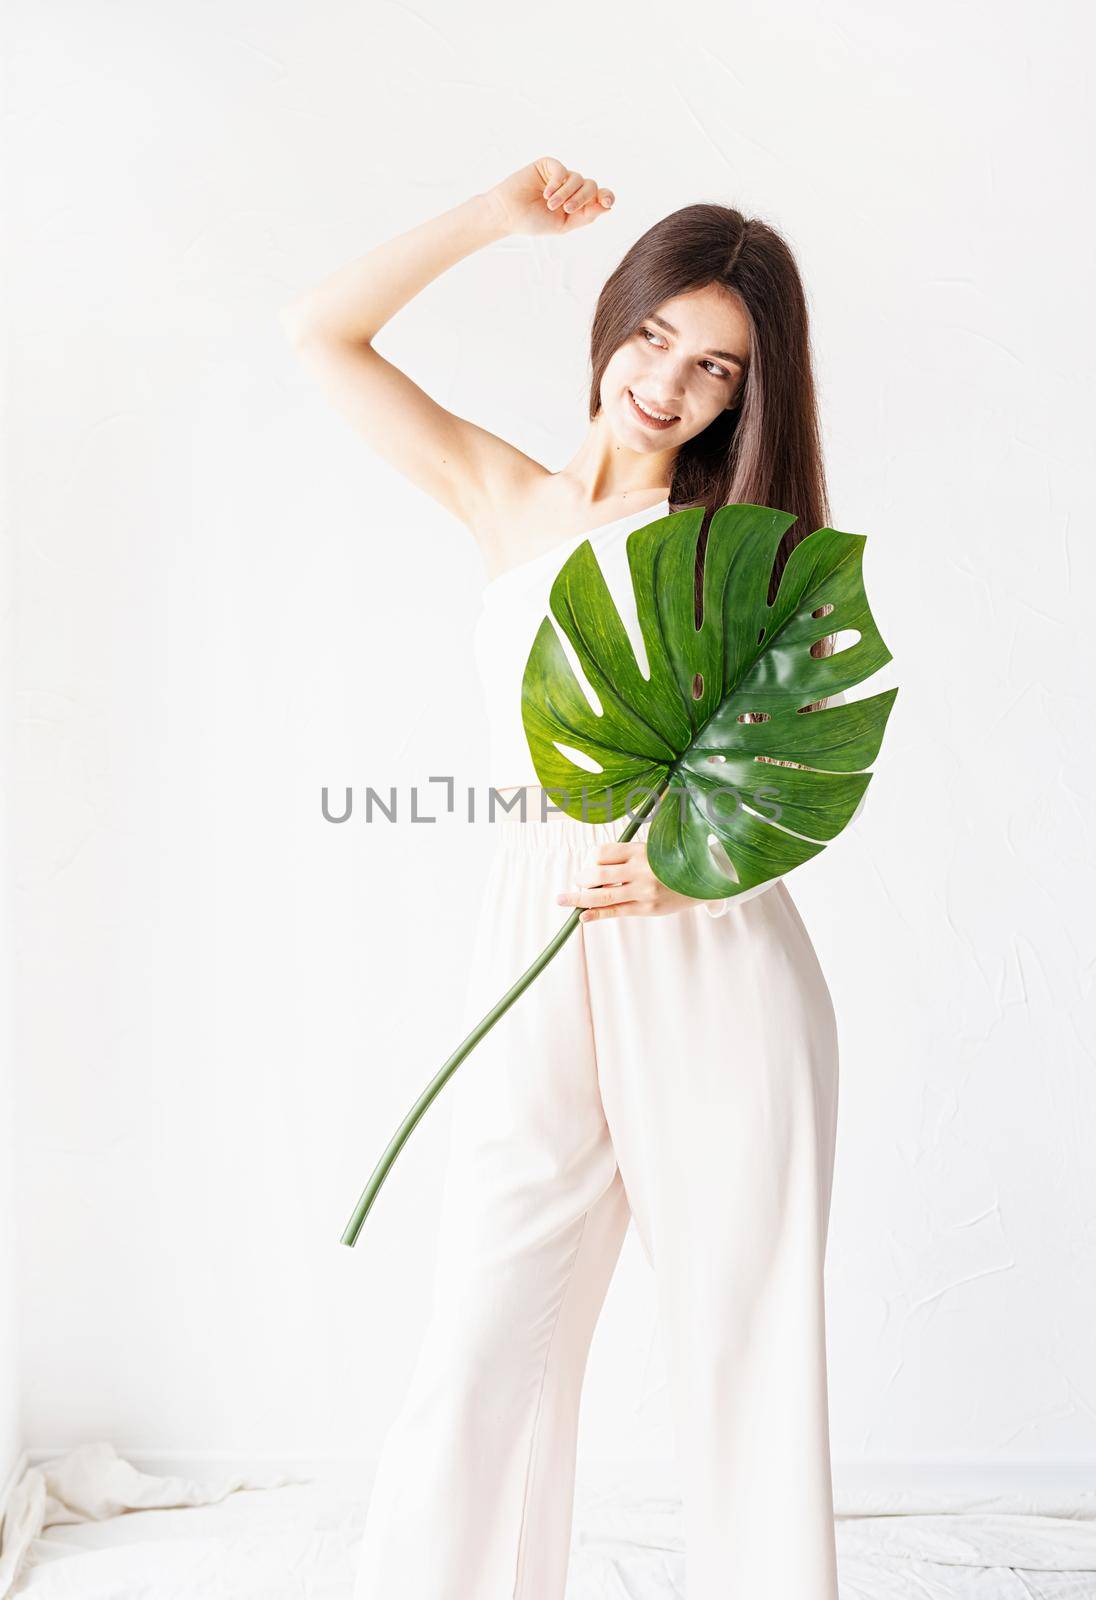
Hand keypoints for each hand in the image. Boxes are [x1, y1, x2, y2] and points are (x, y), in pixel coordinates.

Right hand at [481, 157, 614, 238]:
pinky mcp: (548, 166)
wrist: (508, 214)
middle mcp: (571, 188)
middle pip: (591, 186)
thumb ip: (586, 216)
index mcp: (577, 203)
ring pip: (578, 178)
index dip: (607, 196)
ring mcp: (560, 176)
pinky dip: (557, 182)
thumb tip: (608, 206)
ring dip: (566, 193)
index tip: (607, 201)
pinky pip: (562, 170)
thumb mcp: (564, 225)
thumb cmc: (533, 221)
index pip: (599, 196)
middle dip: (582, 198)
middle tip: (567, 209)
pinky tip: (546, 193)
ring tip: (551, 204)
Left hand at [555, 839, 700, 921]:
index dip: (588, 859)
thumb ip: (626, 856)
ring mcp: (643, 890)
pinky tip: (583, 916)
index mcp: (640, 850)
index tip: (587, 865)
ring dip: (578, 898)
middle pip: (596, 874)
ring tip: (563, 900)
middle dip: (581, 879)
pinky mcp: (647, 908)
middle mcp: (640, 869)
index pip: (601, 853)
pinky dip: (595, 914)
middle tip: (577, 882)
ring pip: (601, 895)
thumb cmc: (672, 863)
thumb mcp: (652, 850)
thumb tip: (593, 866)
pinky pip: (615, 911)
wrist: (705, 880)